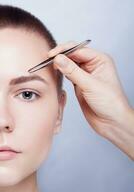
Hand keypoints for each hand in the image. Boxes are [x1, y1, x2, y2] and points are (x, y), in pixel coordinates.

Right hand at [48, 41, 133, 159]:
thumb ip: (73, 71)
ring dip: (60, 64)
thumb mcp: (91, 85)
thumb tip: (58, 59)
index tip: (52, 55)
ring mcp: (86, 75)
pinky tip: (56, 72)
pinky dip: (61, 73)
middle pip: (73, 55)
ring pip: (70, 64)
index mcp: (100, 60)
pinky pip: (69, 75)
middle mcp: (93, 66)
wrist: (111, 122)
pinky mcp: (80, 84)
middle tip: (48, 59)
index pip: (79, 50)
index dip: (64, 51)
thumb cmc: (110, 103)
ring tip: (49, 65)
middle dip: (61, 56)